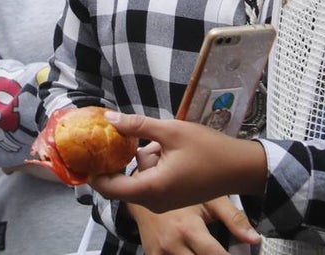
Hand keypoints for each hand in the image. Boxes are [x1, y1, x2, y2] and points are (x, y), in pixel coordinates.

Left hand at [90, 113, 267, 213]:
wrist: (240, 168)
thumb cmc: (209, 150)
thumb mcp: (171, 131)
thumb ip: (137, 126)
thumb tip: (109, 119)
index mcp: (151, 188)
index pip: (108, 188)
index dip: (92, 172)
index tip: (84, 153)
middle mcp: (153, 202)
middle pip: (119, 187)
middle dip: (109, 165)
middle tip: (104, 139)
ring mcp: (162, 203)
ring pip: (134, 184)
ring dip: (129, 165)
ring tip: (133, 138)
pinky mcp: (170, 199)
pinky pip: (147, 186)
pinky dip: (143, 169)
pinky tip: (153, 148)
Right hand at [129, 197, 259, 254]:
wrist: (144, 192)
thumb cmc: (182, 195)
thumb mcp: (210, 200)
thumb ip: (234, 219)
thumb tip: (255, 239)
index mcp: (189, 228)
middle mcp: (172, 244)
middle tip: (223, 253)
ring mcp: (159, 253)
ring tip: (209, 252)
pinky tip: (193, 254)